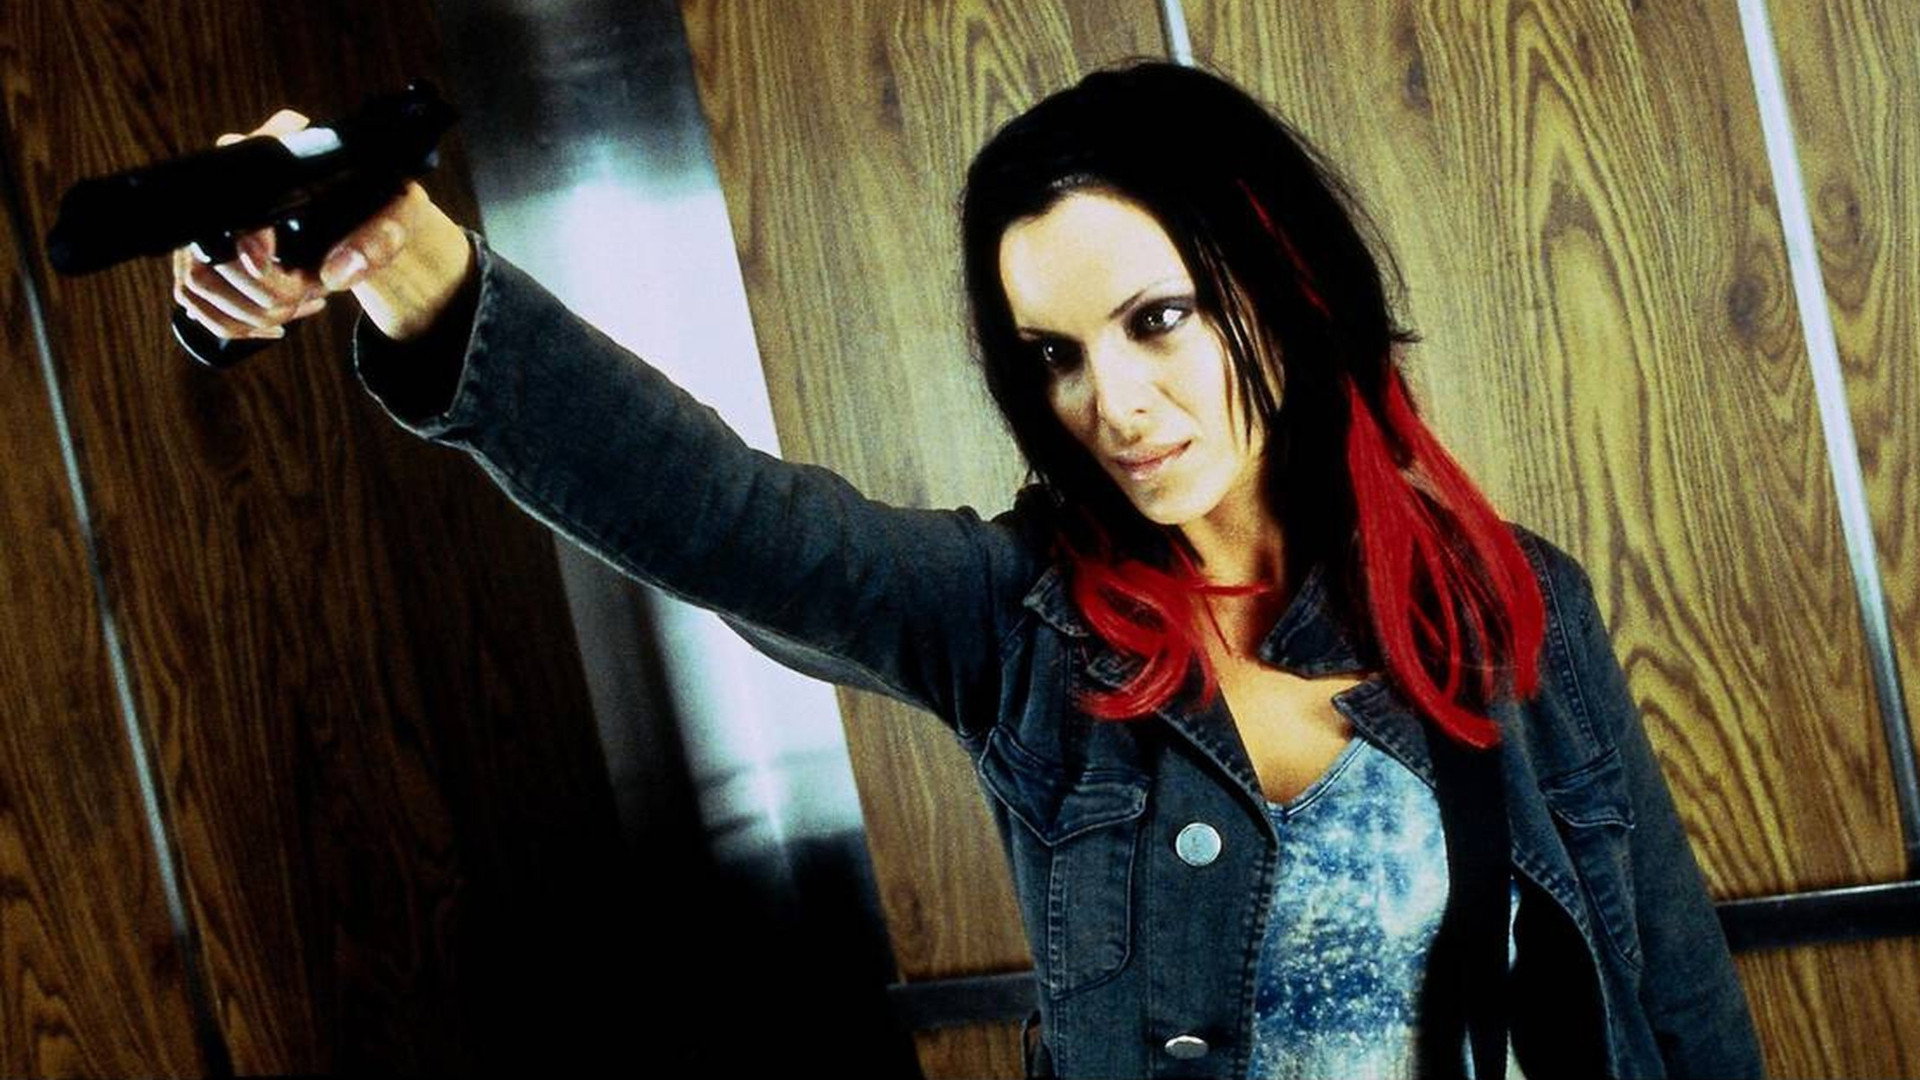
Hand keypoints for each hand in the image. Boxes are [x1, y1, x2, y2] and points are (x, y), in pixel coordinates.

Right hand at [171, 108, 474, 342]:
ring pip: (199, 285)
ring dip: (254, 312)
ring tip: (303, 304)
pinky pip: (198, 306)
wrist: (362, 218)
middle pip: (210, 258)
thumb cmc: (379, 209)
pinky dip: (238, 326)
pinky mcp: (200, 260)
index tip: (268, 263)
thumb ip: (378, 238)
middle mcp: (224, 188)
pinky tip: (277, 325)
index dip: (248, 237)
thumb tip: (336, 273)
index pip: (234, 202)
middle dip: (265, 290)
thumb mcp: (398, 216)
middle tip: (312, 292)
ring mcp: (204, 226)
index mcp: (269, 160)